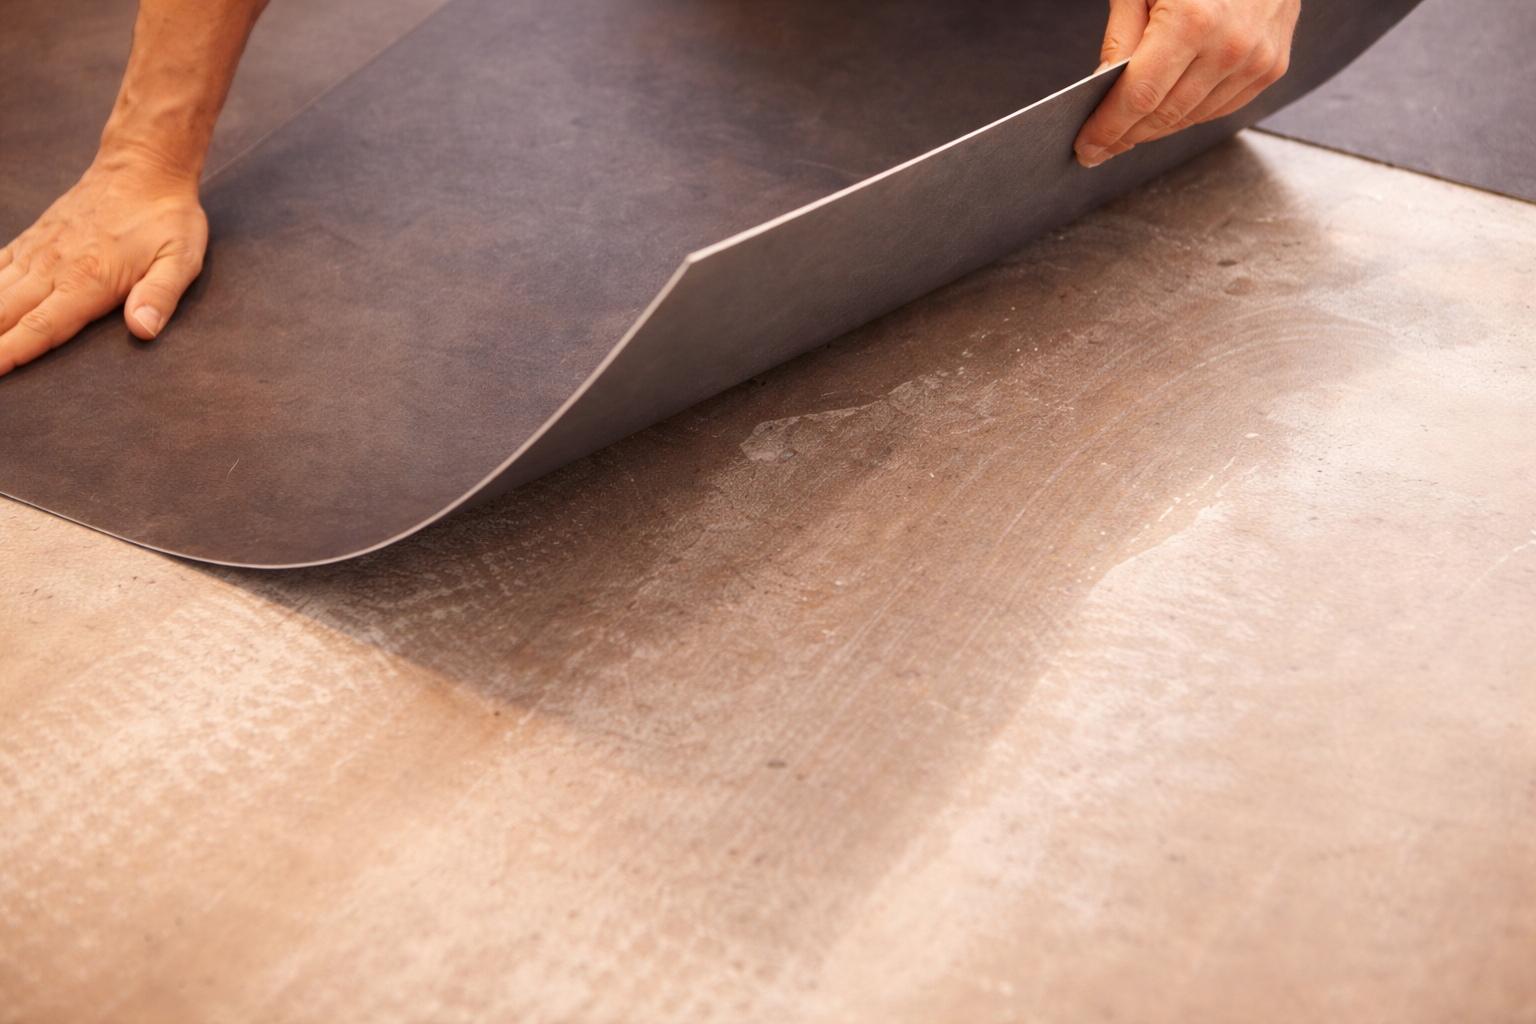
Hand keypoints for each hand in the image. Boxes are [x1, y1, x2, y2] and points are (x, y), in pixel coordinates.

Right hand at [0, 150, 207, 374]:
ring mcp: (38, 251)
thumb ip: (161, 295)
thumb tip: (143, 330)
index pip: (41, 328)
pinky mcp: (33, 238)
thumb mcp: (180, 259)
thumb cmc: (168, 219)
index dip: (10, 354)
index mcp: (88, 280)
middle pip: (6, 314)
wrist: (144, 167)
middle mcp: (53, 267)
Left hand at [1074, 0, 1299, 167]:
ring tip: (1129, 127)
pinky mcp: (1272, 66)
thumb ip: (1121, 36)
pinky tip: (1167, 109)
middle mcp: (1231, 45)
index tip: (1086, 146)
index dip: (1108, 128)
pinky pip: (1219, 107)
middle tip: (1099, 144)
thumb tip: (1104, 88)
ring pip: (1191, 118)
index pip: (1139, 97)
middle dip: (1125, 134)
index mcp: (1193, 19)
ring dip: (1155, 128)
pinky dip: (1188, 114)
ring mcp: (1257, 60)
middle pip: (1164, 115)